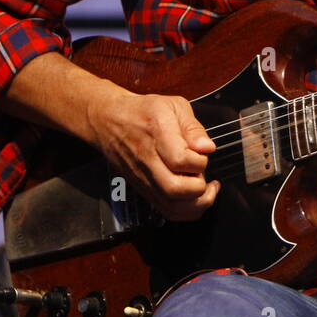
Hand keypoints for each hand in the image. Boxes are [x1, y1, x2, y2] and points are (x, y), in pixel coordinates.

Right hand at [85, 89, 219, 220]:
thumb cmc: (143, 111)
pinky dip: (185, 211)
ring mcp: (144, 178)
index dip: (199, 161)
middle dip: (199, 188)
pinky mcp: (143, 189)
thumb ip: (193, 127)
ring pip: (171, 206)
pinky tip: (195, 197)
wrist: (109, 121)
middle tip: (206, 175)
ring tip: (207, 190)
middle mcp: (148, 160)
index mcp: (157, 134)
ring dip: (196, 204)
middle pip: (175, 189)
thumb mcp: (173, 105)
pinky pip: (166, 210)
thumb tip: (206, 148)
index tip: (203, 154)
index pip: (180, 160)